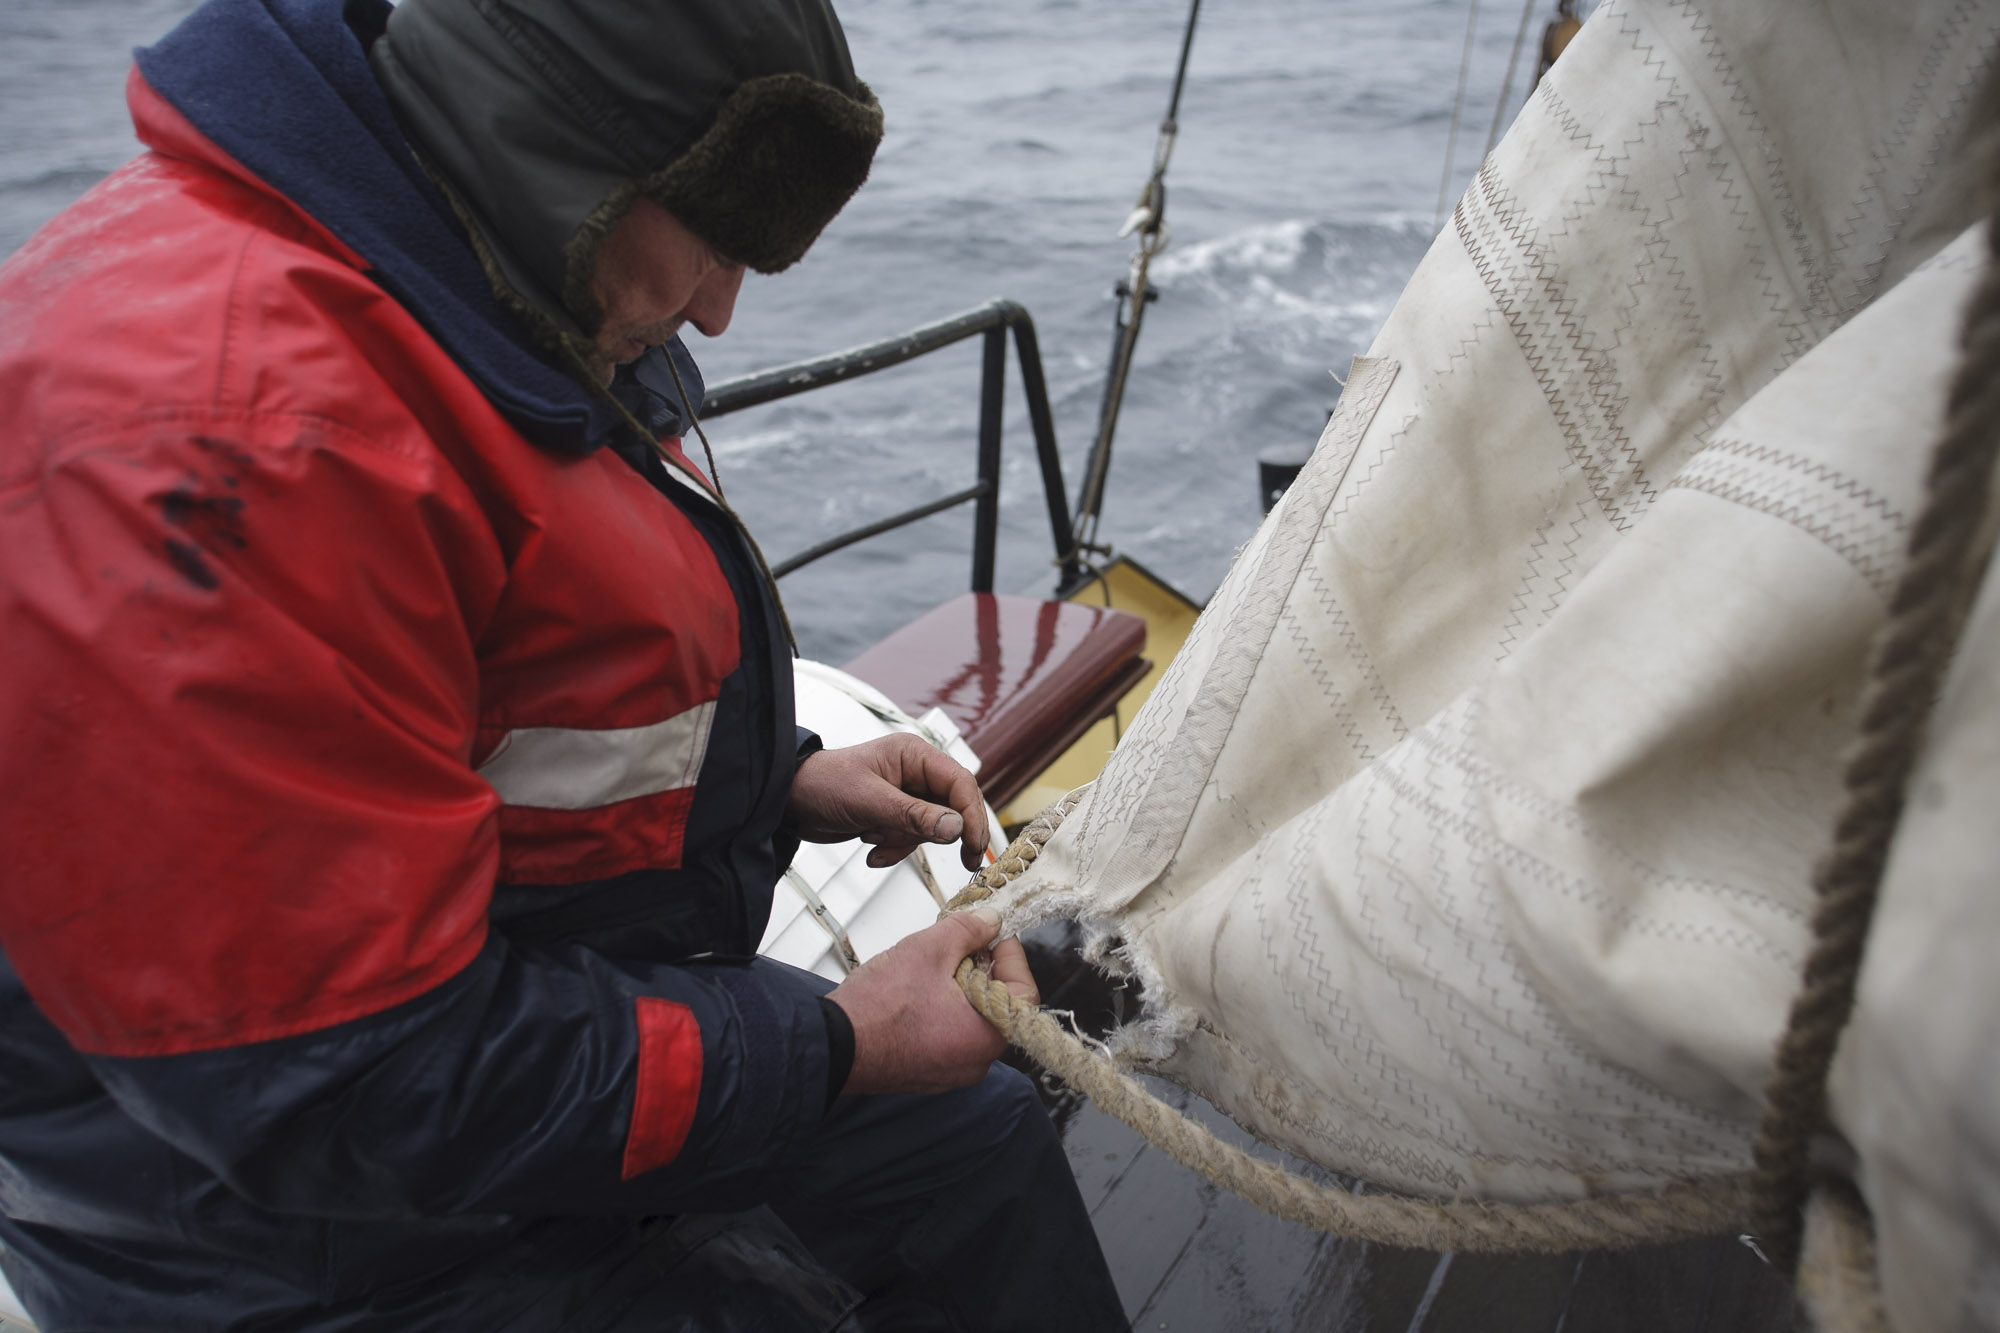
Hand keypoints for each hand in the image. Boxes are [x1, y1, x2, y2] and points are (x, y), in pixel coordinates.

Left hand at [786, 734, 989, 871]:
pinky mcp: (894, 816)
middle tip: (965, 861)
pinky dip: (894, 848)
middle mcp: (915, 773)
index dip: (972, 814)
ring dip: (905, 842)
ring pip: (931, 828)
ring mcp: (905, 795)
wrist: (789, 802)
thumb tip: (956, 828)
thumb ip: (914, 816)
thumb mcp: (870, 802)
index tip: (973, 844)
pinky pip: (910, 838)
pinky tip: (871, 850)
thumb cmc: (822, 784)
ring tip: (875, 838)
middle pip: (953, 807)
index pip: (960, 782)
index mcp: (914, 755)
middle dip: (944, 834)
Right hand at [826, 907, 1037, 1094]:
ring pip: (970, 1020)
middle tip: (957, 946)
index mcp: (986, 1037)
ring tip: (930, 967)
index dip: (1011, 957)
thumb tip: (990, 922)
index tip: (993, 936)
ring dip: (958, 989)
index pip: (1024, 994)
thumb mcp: (928, 950)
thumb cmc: (877, 1009)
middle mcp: (974, 1062)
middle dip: (979, 970)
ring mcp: (949, 1072)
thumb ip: (968, 931)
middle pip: (996, 1006)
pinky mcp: (926, 1072)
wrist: (833, 1045)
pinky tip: (915, 992)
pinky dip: (940, 1011)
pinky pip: (948, 1035)